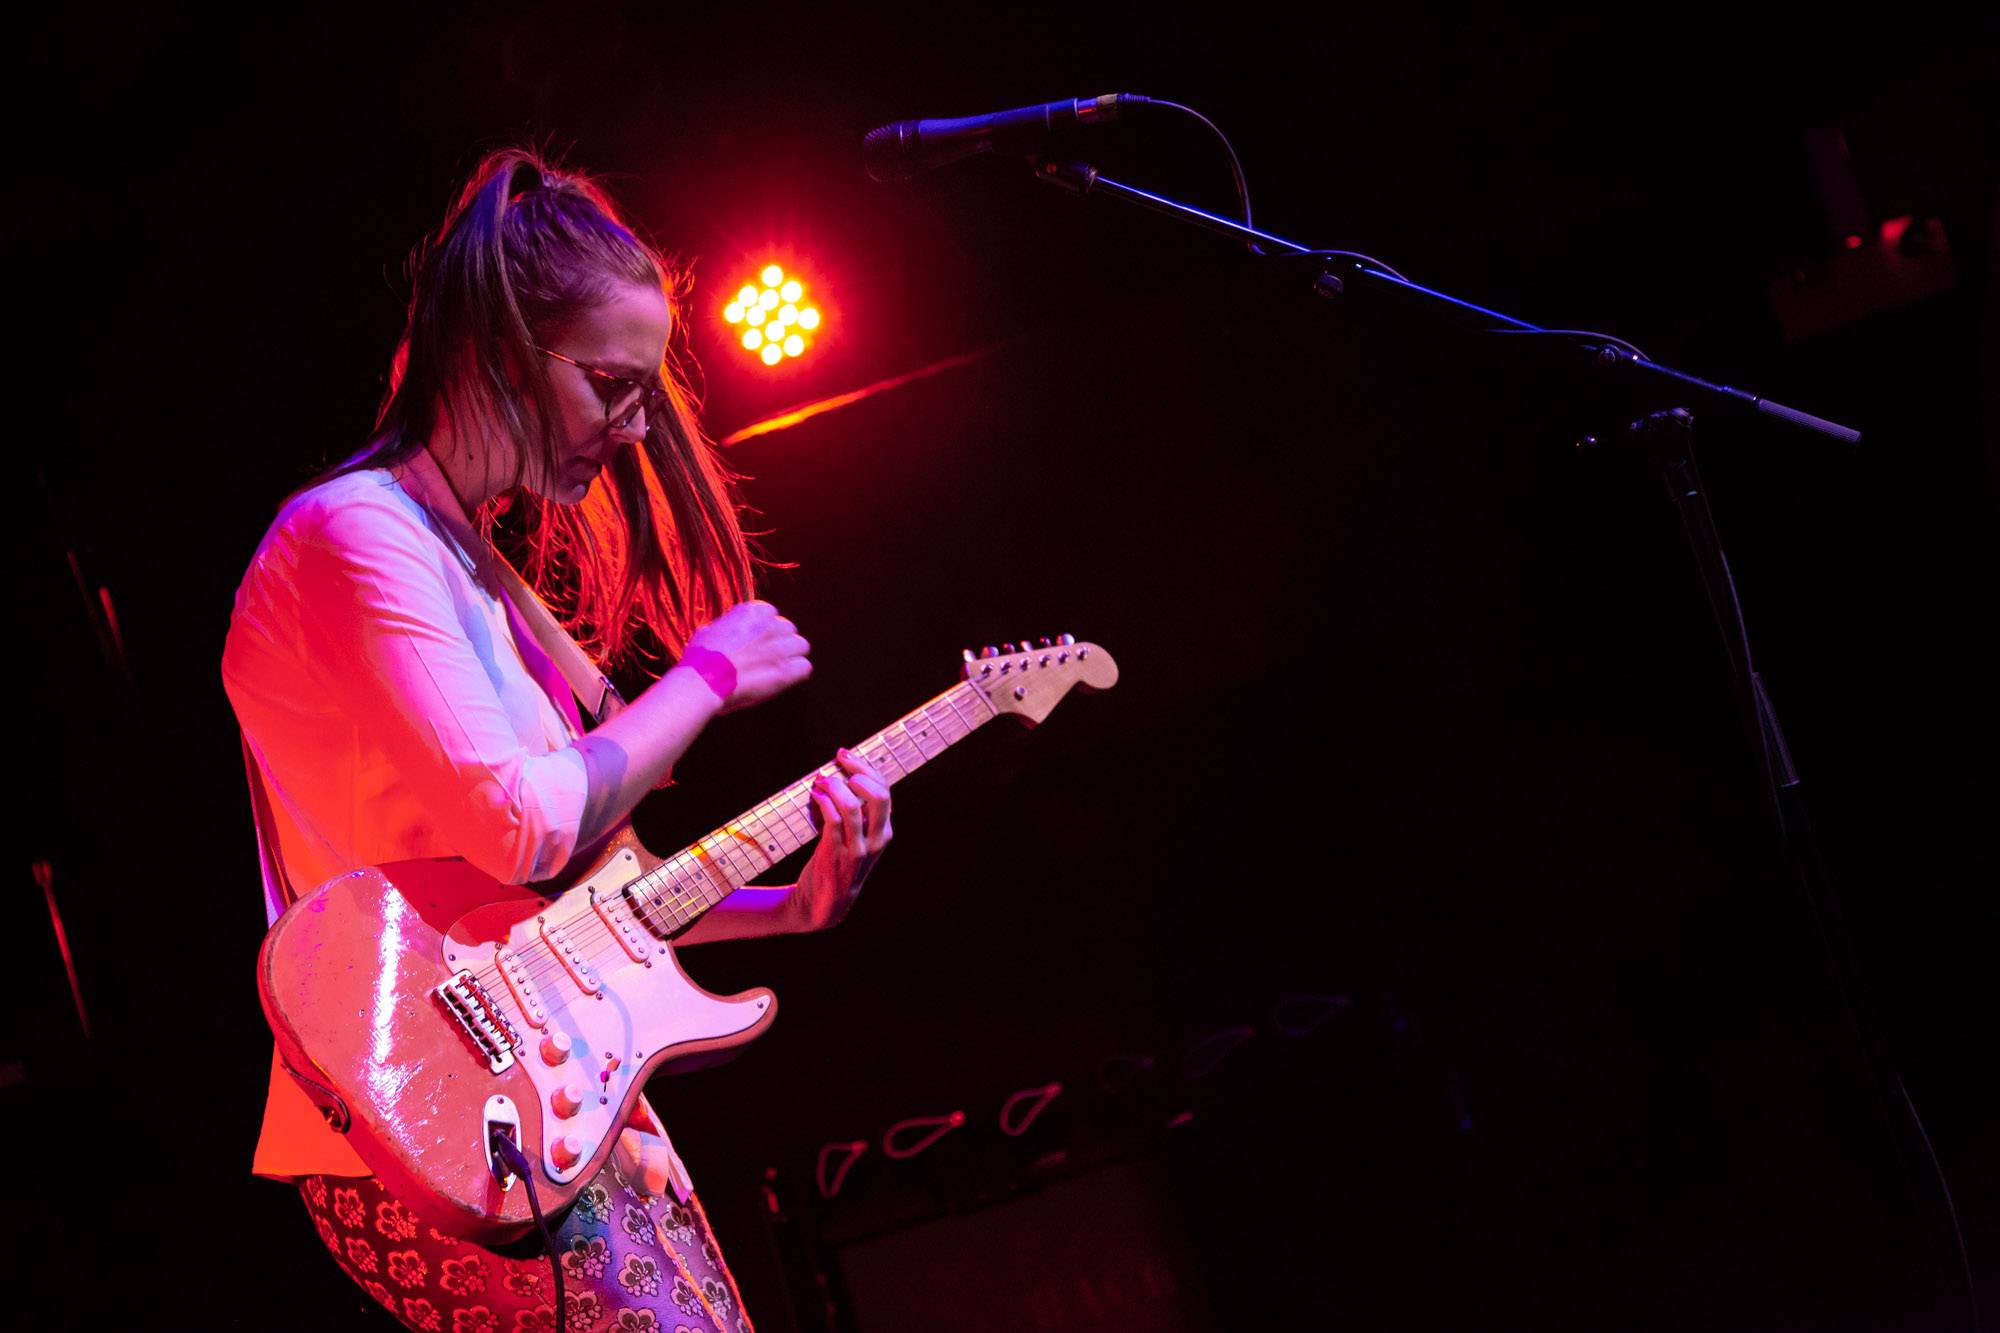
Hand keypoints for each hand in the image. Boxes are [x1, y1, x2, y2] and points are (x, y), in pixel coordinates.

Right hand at [678, 600, 810, 713]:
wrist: (703, 680)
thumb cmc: (700, 658)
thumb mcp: (710, 630)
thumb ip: (729, 626)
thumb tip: (730, 629)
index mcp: (751, 612)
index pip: (771, 613)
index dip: (765, 628)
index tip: (757, 640)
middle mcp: (769, 626)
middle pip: (789, 629)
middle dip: (781, 641)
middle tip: (768, 656)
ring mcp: (778, 648)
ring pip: (801, 646)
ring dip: (792, 656)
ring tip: (779, 667)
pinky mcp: (784, 671)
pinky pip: (804, 667)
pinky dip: (797, 673)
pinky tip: (785, 678)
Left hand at [793, 747, 892, 931]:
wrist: (826, 903)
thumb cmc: (838, 864)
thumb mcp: (857, 841)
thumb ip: (855, 815)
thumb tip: (837, 775)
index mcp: (884, 833)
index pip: (885, 792)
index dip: (866, 768)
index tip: (846, 755)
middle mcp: (876, 840)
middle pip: (879, 796)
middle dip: (859, 771)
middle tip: (839, 761)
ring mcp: (857, 849)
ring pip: (853, 807)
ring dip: (836, 787)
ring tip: (823, 780)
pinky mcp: (837, 854)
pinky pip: (833, 821)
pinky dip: (823, 802)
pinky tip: (815, 795)